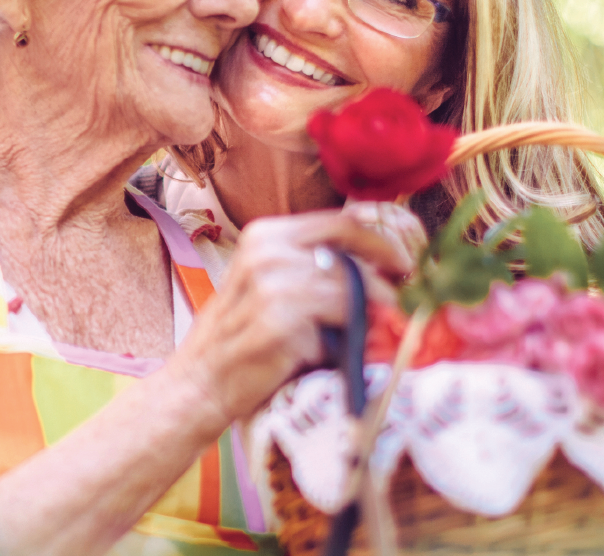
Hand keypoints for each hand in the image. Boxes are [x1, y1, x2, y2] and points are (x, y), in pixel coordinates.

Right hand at [170, 210, 410, 425]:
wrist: (200, 382)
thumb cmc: (242, 335)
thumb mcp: (269, 283)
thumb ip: (312, 266)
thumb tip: (381, 267)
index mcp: (266, 234)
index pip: (341, 222)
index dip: (380, 243)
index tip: (403, 266)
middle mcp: (268, 252)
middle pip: (352, 254)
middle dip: (385, 279)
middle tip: (401, 303)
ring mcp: (273, 285)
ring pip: (352, 290)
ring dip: (370, 315)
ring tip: (369, 335)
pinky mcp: (281, 321)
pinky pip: (339, 325)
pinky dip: (346, 342)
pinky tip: (331, 354)